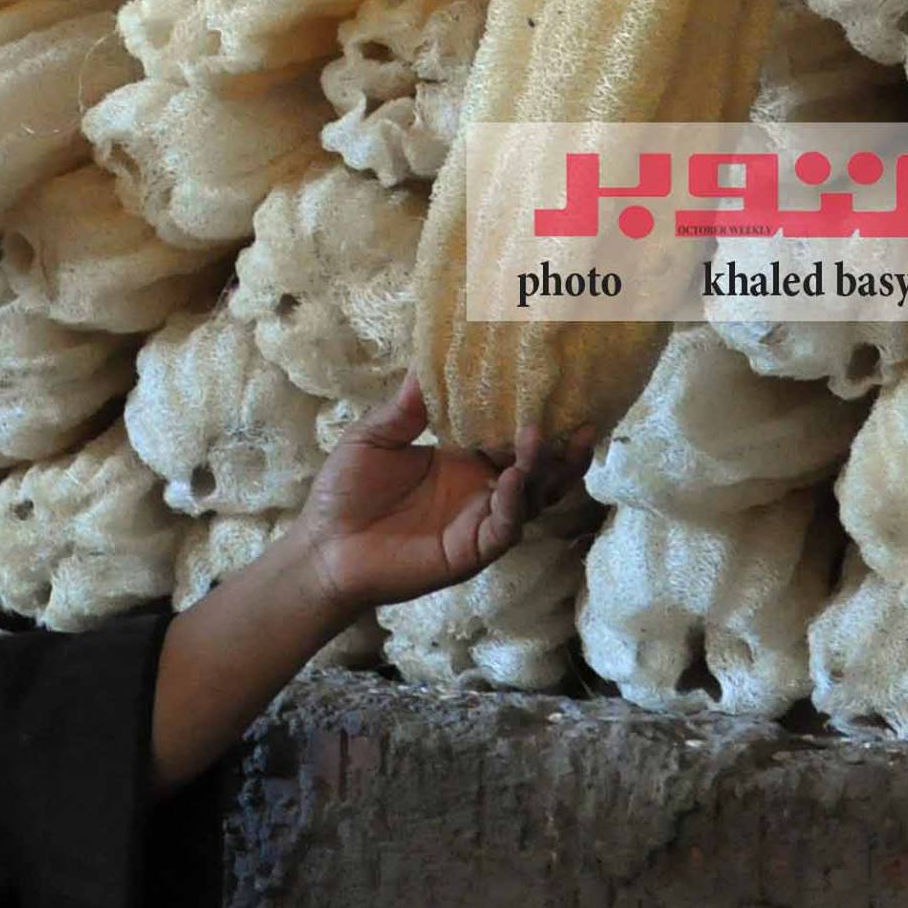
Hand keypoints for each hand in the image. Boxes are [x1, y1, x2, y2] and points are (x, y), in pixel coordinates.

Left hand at [280, 381, 576, 615]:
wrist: (326, 545)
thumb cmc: (346, 490)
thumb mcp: (376, 437)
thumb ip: (406, 406)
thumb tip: (426, 358)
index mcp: (462, 459)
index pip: (510, 436)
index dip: (533, 415)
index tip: (553, 386)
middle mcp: (480, 488)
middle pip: (537, 469)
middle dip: (560, 448)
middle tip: (581, 420)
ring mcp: (480, 520)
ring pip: (532, 498)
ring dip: (542, 470)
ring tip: (540, 437)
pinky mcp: (472, 550)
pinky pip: (505, 527)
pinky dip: (512, 502)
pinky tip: (511, 477)